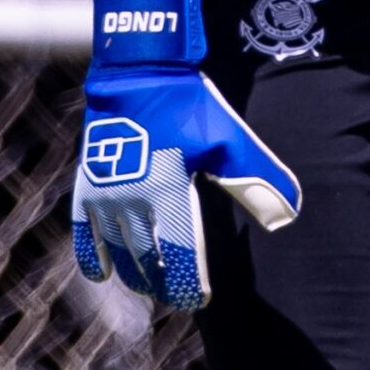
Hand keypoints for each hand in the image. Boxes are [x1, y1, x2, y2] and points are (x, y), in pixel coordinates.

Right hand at [71, 0, 299, 309]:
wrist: (140, 70)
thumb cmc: (190, 105)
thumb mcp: (230, 141)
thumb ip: (256, 182)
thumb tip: (286, 218)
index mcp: (170, 192)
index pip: (179, 257)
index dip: (190, 285)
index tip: (201, 298)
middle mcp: (133, 199)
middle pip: (147, 260)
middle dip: (163, 283)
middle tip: (178, 295)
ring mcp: (105, 193)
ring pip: (118, 251)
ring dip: (134, 273)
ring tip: (150, 285)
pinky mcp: (87, 183)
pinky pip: (83, 231)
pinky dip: (91, 256)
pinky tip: (102, 273)